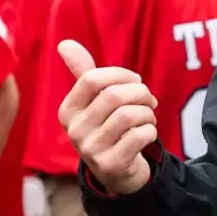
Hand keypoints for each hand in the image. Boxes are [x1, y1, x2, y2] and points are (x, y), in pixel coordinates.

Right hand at [56, 40, 156, 195]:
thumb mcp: (92, 101)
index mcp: (68, 110)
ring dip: (147, 112)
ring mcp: (90, 150)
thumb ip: (83, 72)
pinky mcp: (110, 165)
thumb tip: (65, 43)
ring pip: (128, 115)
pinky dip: (150, 130)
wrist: (115, 172)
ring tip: (148, 116)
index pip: (92, 79)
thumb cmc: (106, 127)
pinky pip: (138, 136)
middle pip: (113, 95)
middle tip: (149, 100)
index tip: (135, 80)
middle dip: (140, 93)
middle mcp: (74, 130)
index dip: (120, 74)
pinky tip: (147, 132)